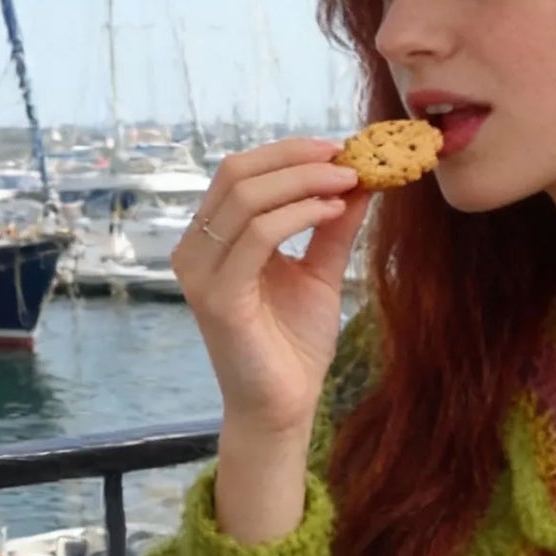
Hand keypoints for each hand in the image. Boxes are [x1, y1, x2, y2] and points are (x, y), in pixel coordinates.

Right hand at [171, 138, 369, 442]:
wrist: (283, 407)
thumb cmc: (293, 345)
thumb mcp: (319, 272)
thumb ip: (332, 227)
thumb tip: (360, 179)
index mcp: (212, 239)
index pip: (240, 172)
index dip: (289, 151)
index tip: (340, 148)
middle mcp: (195, 249)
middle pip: (238, 173)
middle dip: (297, 158)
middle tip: (348, 157)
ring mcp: (201, 272)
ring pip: (246, 197)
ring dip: (305, 180)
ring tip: (351, 181)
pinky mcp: (217, 296)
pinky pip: (258, 235)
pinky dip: (300, 214)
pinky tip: (334, 211)